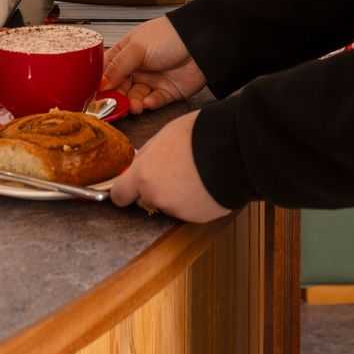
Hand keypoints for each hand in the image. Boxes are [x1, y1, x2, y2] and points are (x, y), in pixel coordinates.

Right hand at [101, 16, 205, 112]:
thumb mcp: (137, 48)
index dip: (100, 84)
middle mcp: (137, 68)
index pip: (106, 71)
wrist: (201, 42)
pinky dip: (150, 105)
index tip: (94, 96)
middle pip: (119, 89)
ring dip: (133, 104)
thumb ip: (118, 67)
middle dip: (116, 99)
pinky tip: (148, 102)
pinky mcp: (166, 92)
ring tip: (134, 105)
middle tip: (114, 106)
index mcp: (126, 53)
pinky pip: (153, 103)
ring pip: (135, 98)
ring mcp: (151, 80)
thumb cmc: (170, 35)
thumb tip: (101, 84)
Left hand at [109, 113, 228, 221]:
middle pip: (146, 200)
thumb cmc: (198, 135)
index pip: (120, 195)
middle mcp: (156, 197)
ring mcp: (177, 210)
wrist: (234, 149)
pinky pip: (190, 210)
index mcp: (143, 175)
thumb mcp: (164, 135)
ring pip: (169, 205)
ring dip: (177, 195)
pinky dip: (195, 201)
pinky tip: (206, 184)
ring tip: (195, 175)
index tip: (130, 186)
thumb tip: (139, 163)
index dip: (125, 190)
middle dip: (154, 190)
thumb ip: (147, 155)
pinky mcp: (198, 218)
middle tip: (172, 172)